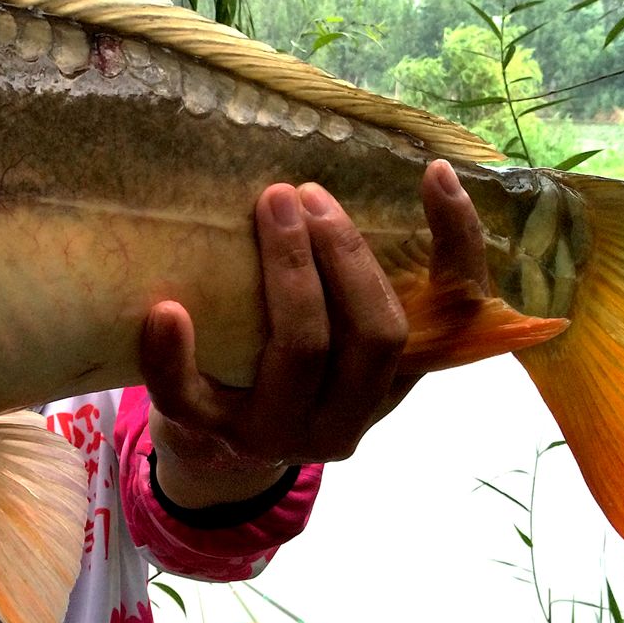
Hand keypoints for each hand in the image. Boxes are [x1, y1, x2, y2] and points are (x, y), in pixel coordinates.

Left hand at [140, 159, 486, 508]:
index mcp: (391, 387)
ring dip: (288, 270)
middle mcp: (346, 421)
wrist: (211, 448)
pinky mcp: (211, 435)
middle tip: (305, 191)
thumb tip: (389, 179)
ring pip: (300, 351)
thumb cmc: (285, 371)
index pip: (455, 318)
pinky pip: (189, 396)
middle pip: (372, 335)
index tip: (433, 174)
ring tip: (269, 205)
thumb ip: (361, 283)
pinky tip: (165, 310)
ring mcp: (279, 432)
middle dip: (343, 253)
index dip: (458, 245)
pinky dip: (173, 353)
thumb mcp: (337, 336)